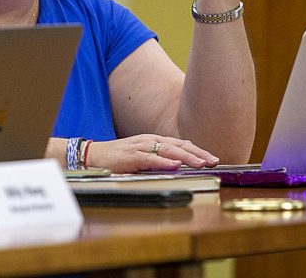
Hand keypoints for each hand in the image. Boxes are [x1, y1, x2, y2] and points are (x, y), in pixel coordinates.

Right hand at [87, 134, 219, 172]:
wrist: (92, 155)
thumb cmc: (118, 158)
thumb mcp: (142, 156)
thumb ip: (159, 159)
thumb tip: (179, 165)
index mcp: (153, 140)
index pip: (180, 144)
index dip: (198, 150)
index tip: (213, 158)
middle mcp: (149, 140)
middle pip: (178, 145)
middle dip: (197, 153)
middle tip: (214, 160)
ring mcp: (139, 147)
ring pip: (167, 150)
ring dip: (186, 156)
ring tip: (200, 163)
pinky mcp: (130, 156)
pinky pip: (149, 158)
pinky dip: (163, 161)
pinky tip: (174, 165)